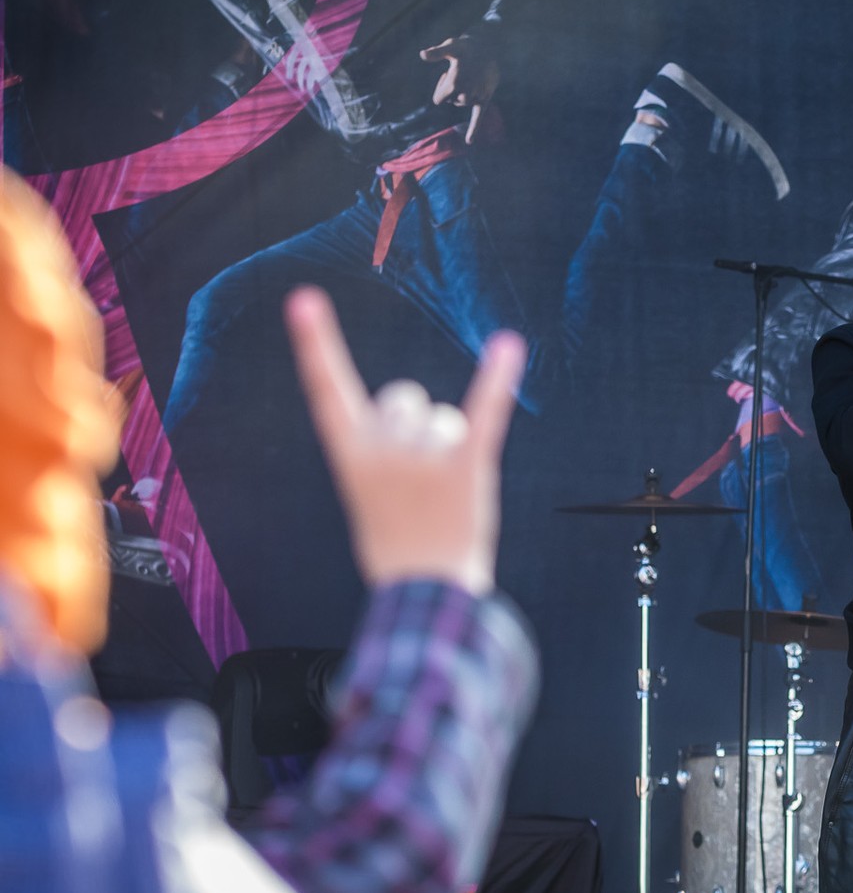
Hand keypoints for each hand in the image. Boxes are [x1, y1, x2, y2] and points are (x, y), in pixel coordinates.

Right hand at [285, 287, 523, 596]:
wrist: (424, 593)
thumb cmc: (398, 538)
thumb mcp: (371, 488)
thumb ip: (383, 442)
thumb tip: (414, 409)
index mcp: (349, 453)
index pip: (327, 389)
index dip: (315, 343)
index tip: (304, 299)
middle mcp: (381, 449)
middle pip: (406, 399)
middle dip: (417, 425)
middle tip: (418, 482)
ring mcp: (423, 459)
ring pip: (446, 419)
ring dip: (451, 447)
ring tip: (443, 495)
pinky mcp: (468, 467)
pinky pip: (484, 413)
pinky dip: (497, 381)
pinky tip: (508, 347)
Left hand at [420, 34, 500, 143]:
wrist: (489, 48)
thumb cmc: (466, 46)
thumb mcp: (450, 46)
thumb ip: (437, 53)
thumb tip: (422, 54)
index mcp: (454, 84)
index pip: (438, 99)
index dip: (441, 87)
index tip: (447, 73)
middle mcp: (465, 93)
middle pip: (450, 101)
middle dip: (451, 89)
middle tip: (460, 72)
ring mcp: (475, 97)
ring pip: (461, 103)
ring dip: (462, 93)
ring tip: (469, 76)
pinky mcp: (485, 100)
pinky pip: (478, 118)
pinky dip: (474, 130)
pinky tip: (469, 142)